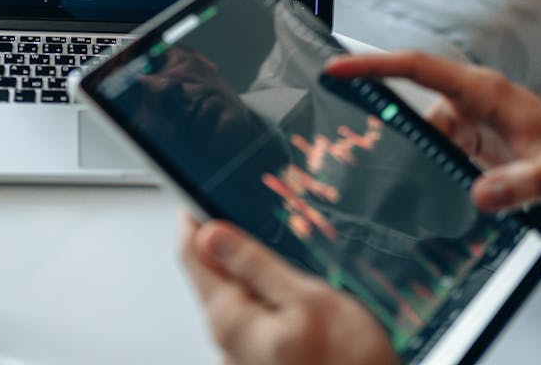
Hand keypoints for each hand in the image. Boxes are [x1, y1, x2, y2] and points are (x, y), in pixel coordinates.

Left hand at [178, 214, 394, 364]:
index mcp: (231, 320)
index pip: (192, 256)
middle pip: (213, 277)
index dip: (194, 219)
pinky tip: (298, 299)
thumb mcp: (308, 300)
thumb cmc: (348, 364)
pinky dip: (268, 300)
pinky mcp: (259, 362)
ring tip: (294, 269)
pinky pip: (253, 319)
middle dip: (231, 248)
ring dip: (254, 275)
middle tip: (262, 225)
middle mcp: (227, 342)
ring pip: (236, 297)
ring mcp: (241, 356)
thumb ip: (256, 267)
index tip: (199, 193)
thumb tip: (213, 234)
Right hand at [325, 50, 540, 213]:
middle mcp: (468, 100)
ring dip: (396, 153)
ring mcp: (463, 120)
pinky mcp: (460, 141)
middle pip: (406, 102)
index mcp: (485, 92)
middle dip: (371, 117)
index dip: (377, 65)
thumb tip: (481, 195)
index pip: (421, 68)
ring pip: (413, 131)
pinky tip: (403, 189)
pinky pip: (425, 148)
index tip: (337, 68)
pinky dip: (413, 166)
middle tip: (336, 141)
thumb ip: (524, 185)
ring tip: (371, 179)